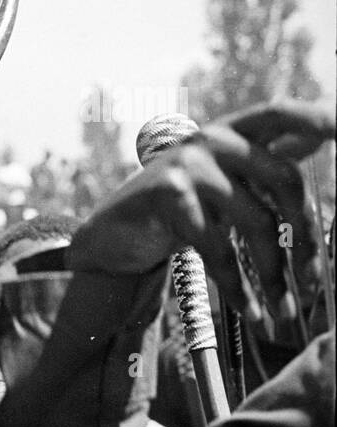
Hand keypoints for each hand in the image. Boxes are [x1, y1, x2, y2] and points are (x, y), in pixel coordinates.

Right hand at [70, 100, 333, 318]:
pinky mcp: (168, 194)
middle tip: (313, 281)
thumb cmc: (174, 214)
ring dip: (273, 275)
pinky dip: (237, 287)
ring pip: (256, 222)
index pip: (282, 115)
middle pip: (285, 178)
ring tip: (280, 309)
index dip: (318, 117)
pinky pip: (218, 247)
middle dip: (306, 236)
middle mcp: (212, 138)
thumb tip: (318, 169)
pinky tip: (248, 311)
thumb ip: (262, 175)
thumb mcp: (221, 188)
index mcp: (231, 131)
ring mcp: (188, 163)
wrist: (110, 237)